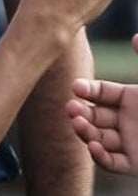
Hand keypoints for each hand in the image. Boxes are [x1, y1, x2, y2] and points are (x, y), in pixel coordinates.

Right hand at [67, 33, 137, 176]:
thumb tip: (135, 38)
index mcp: (131, 98)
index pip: (101, 92)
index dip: (87, 89)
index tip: (75, 87)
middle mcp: (126, 120)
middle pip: (95, 114)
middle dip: (80, 111)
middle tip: (71, 108)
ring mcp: (130, 142)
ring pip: (98, 137)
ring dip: (84, 131)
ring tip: (78, 123)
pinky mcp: (136, 164)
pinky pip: (113, 162)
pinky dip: (100, 156)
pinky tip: (93, 146)